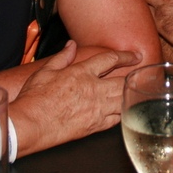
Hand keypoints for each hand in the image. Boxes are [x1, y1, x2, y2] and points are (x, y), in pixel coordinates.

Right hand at [12, 40, 139, 152]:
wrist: (29, 125)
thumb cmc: (34, 99)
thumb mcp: (45, 71)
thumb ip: (62, 57)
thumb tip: (71, 45)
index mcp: (82, 73)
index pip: (110, 59)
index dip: (125, 56)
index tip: (135, 55)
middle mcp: (93, 90)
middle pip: (122, 80)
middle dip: (135, 76)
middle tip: (143, 73)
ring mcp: (96, 110)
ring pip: (122, 100)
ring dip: (130, 94)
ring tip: (136, 91)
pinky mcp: (94, 126)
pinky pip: (115, 119)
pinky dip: (121, 113)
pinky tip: (122, 110)